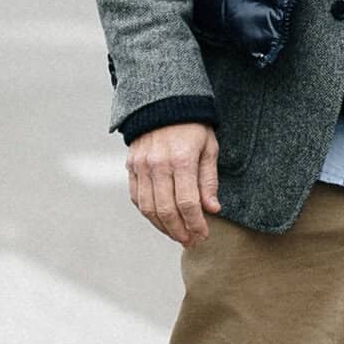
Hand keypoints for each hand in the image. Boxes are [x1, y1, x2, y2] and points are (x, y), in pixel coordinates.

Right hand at [127, 121, 220, 246]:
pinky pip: (136, 197)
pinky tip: (160, 220)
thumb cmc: (193, 126)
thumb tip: (212, 209)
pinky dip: (148, 213)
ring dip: (163, 227)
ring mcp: (141, 166)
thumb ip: (208, 180)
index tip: (203, 235)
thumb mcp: (209, 147)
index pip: (187, 203)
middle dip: (180, 231)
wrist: (164, 102)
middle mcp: (157, 164)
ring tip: (177, 235)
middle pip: (166, 210)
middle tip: (191, 242)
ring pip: (148, 208)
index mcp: (181, 159)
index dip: (196, 224)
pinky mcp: (131, 166)